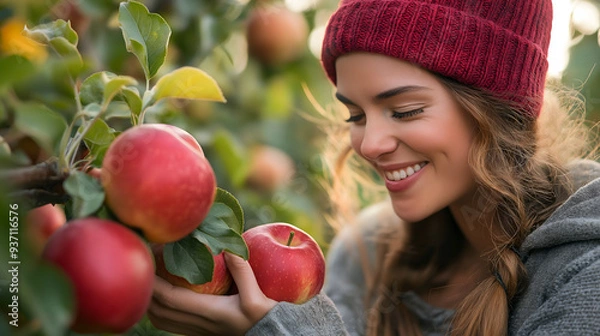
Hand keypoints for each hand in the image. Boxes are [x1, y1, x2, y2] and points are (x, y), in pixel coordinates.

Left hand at [147, 253, 277, 335]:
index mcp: (207, 312)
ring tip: (149, 280)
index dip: (153, 282)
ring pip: (160, 319)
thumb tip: (227, 246)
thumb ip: (241, 270)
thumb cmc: (262, 316)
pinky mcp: (199, 331)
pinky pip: (169, 323)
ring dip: (150, 301)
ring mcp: (196, 330)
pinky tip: (165, 294)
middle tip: (144, 266)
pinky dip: (160, 308)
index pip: (168, 298)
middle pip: (158, 309)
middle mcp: (197, 323)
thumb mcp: (255, 294)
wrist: (268, 335)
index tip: (147, 263)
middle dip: (146, 290)